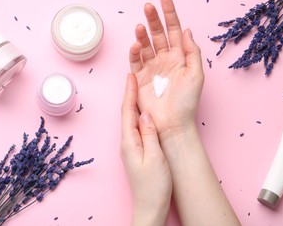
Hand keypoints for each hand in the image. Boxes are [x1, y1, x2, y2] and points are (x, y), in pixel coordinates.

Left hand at [121, 73, 171, 225]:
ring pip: (131, 120)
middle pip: (127, 113)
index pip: (127, 112)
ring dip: (134, 104)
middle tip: (134, 77)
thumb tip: (145, 114)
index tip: (130, 76)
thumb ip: (149, 134)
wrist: (150, 206)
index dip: (129, 93)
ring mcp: (131, 148)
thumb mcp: (155, 157)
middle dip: (129, 95)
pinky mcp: (137, 152)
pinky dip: (138, 116)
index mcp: (130, 142)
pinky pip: (136, 128)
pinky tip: (143, 114)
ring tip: (138, 90)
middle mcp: (127, 143)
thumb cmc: (154, 186)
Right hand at [129, 0, 203, 137]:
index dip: (169, 13)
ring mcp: (152, 68)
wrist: (173, 124)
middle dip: (153, 19)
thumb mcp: (196, 75)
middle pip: (158, 33)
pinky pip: (136, 61)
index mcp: (180, 57)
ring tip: (139, 27)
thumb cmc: (187, 102)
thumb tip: (186, 30)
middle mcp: (165, 59)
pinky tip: (136, 45)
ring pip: (145, 45)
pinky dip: (134, 52)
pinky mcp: (141, 78)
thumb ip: (191, 52)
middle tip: (148, 7)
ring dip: (142, 34)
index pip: (174, 29)